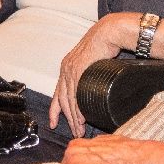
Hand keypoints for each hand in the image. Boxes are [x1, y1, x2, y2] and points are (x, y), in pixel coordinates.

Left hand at [49, 13, 135, 135]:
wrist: (109, 32)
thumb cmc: (106, 43)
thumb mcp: (95, 61)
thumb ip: (92, 72)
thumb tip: (99, 84)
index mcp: (68, 66)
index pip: (58, 92)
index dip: (55, 110)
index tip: (54, 122)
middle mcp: (66, 68)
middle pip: (62, 99)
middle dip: (67, 119)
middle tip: (74, 131)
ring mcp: (70, 69)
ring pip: (68, 99)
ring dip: (74, 117)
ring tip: (79, 129)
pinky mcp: (78, 70)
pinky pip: (75, 94)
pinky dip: (77, 108)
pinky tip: (80, 118)